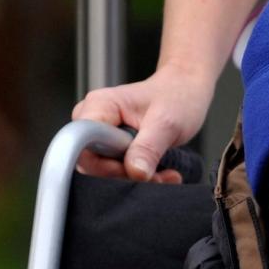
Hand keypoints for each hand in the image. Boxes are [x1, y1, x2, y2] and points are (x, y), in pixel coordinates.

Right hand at [71, 63, 213, 182]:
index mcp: (99, 106)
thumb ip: (148, 149)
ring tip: (164, 174)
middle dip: (126, 176)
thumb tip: (134, 172)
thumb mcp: (166, 123)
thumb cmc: (176, 96)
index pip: (82, 146)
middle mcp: (94, 119)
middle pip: (92, 164)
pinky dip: (140, 177)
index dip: (104, 166)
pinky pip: (117, 171)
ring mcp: (101, 134)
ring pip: (106, 172)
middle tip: (157, 175)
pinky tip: (161, 172)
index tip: (133, 169)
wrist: (186, 89)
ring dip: (137, 180)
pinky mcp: (111, 147)